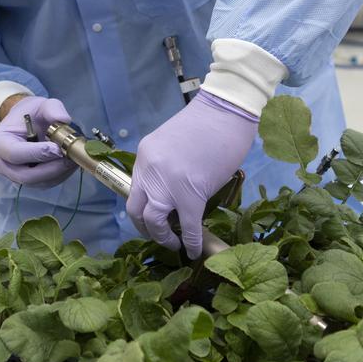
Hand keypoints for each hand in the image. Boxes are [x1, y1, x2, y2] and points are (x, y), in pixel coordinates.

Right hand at [0, 96, 77, 186]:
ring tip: (73, 159)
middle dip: (51, 169)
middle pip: (26, 176)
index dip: (37, 153)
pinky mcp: (26, 181)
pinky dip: (59, 175)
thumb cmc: (29, 114)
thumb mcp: (39, 104)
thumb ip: (52, 108)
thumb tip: (64, 120)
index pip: (14, 153)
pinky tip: (69, 163)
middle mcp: (1, 164)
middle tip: (70, 158)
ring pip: (37, 182)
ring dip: (58, 173)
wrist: (23, 124)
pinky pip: (43, 183)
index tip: (57, 148)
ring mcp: (13, 175)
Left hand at [126, 91, 257, 258]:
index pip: (136, 190)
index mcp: (144, 157)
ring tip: (174, 243)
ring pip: (153, 221)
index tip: (154, 218)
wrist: (226, 110)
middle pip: (136, 210)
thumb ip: (165, 167)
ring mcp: (168, 183)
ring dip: (162, 237)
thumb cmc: (207, 123)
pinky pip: (187, 226)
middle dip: (146, 228)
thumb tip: (172, 193)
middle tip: (160, 235)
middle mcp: (149, 171)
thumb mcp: (172, 144)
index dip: (144, 208)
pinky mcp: (191, 194)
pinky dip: (190, 242)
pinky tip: (195, 250)